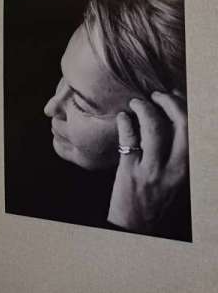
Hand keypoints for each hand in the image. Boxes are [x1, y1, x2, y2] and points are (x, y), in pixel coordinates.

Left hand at [107, 91, 188, 232]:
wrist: (135, 226)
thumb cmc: (155, 197)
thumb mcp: (175, 176)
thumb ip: (176, 151)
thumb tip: (169, 118)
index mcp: (189, 167)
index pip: (196, 129)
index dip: (185, 105)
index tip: (174, 93)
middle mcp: (176, 168)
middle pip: (183, 124)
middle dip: (170, 102)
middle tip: (156, 95)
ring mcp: (153, 169)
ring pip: (154, 128)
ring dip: (144, 108)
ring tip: (136, 103)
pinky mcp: (131, 172)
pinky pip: (129, 139)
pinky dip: (126, 123)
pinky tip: (123, 117)